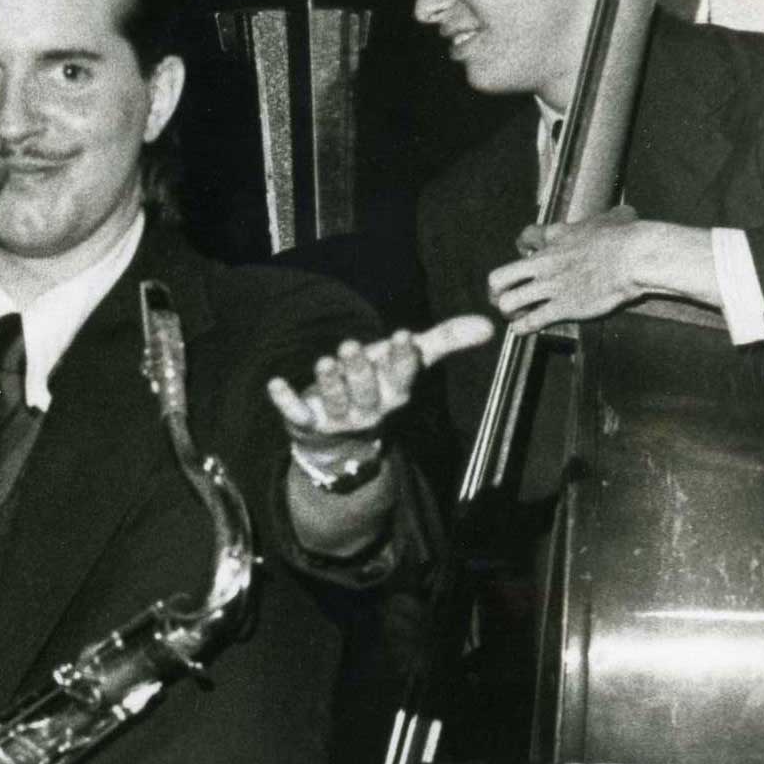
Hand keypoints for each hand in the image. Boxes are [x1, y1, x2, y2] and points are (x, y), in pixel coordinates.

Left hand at [268, 314, 495, 461]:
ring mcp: (337, 418)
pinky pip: (296, 413)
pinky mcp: (306, 422)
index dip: (402, 359)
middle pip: (366, 390)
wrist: (339, 437)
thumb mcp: (407, 363)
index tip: (402, 336)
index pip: (402, 377)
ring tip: (325, 362)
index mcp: (394, 393)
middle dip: (360, 370)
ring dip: (329, 382)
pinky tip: (275, 384)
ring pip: (335, 401)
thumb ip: (443, 342)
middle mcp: (368, 409)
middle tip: (351, 346)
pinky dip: (285, 400)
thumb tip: (489, 325)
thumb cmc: (376, 387)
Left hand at [486, 209, 716, 333]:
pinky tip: (524, 330)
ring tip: (516, 316)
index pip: (525, 237)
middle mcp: (545, 262)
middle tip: (505, 296)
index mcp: (556, 236)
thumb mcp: (616, 217)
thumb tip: (623, 214)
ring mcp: (551, 286)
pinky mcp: (562, 307)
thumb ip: (610, 217)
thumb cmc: (630, 235)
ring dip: (509, 312)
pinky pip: (530, 322)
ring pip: (508, 303)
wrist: (636, 257)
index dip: (522, 247)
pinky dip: (523, 328)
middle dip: (497, 291)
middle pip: (499, 277)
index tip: (526, 254)